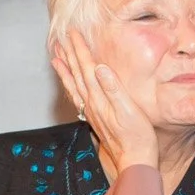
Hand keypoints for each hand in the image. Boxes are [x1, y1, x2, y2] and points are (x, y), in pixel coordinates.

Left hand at [52, 31, 159, 175]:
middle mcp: (92, 103)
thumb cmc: (138, 138)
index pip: (87, 67)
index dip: (80, 49)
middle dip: (69, 54)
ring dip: (65, 69)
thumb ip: (114, 88)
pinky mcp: (95, 118)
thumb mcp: (130, 111)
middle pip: (77, 73)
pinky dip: (70, 86)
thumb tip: (100, 67)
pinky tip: (70, 83)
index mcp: (100, 97)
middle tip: (61, 38)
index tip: (73, 33)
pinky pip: (77, 97)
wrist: (134, 162)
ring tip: (56, 56)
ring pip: (74, 84)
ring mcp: (92, 111)